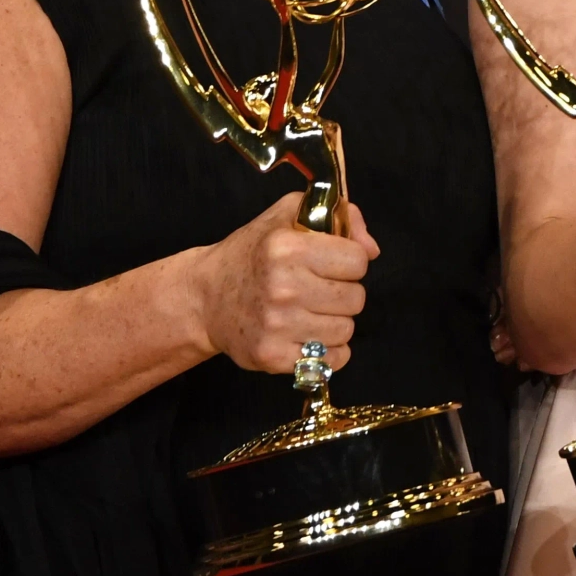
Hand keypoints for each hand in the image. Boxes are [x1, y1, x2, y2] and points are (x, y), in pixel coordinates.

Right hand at [193, 193, 380, 373]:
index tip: (332, 263)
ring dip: (336, 321)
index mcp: (287, 247)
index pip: (358, 261)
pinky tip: (310, 335)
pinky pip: (331, 360)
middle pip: (356, 298)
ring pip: (346, 330)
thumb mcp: (287, 215)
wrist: (204, 298)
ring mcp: (276, 325)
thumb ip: (340, 216)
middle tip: (320, 289)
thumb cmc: (251, 253)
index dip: (350, 260)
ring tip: (312, 311)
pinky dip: (328, 351)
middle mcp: (283, 287)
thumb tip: (371, 249)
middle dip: (344, 292)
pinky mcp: (272, 356)